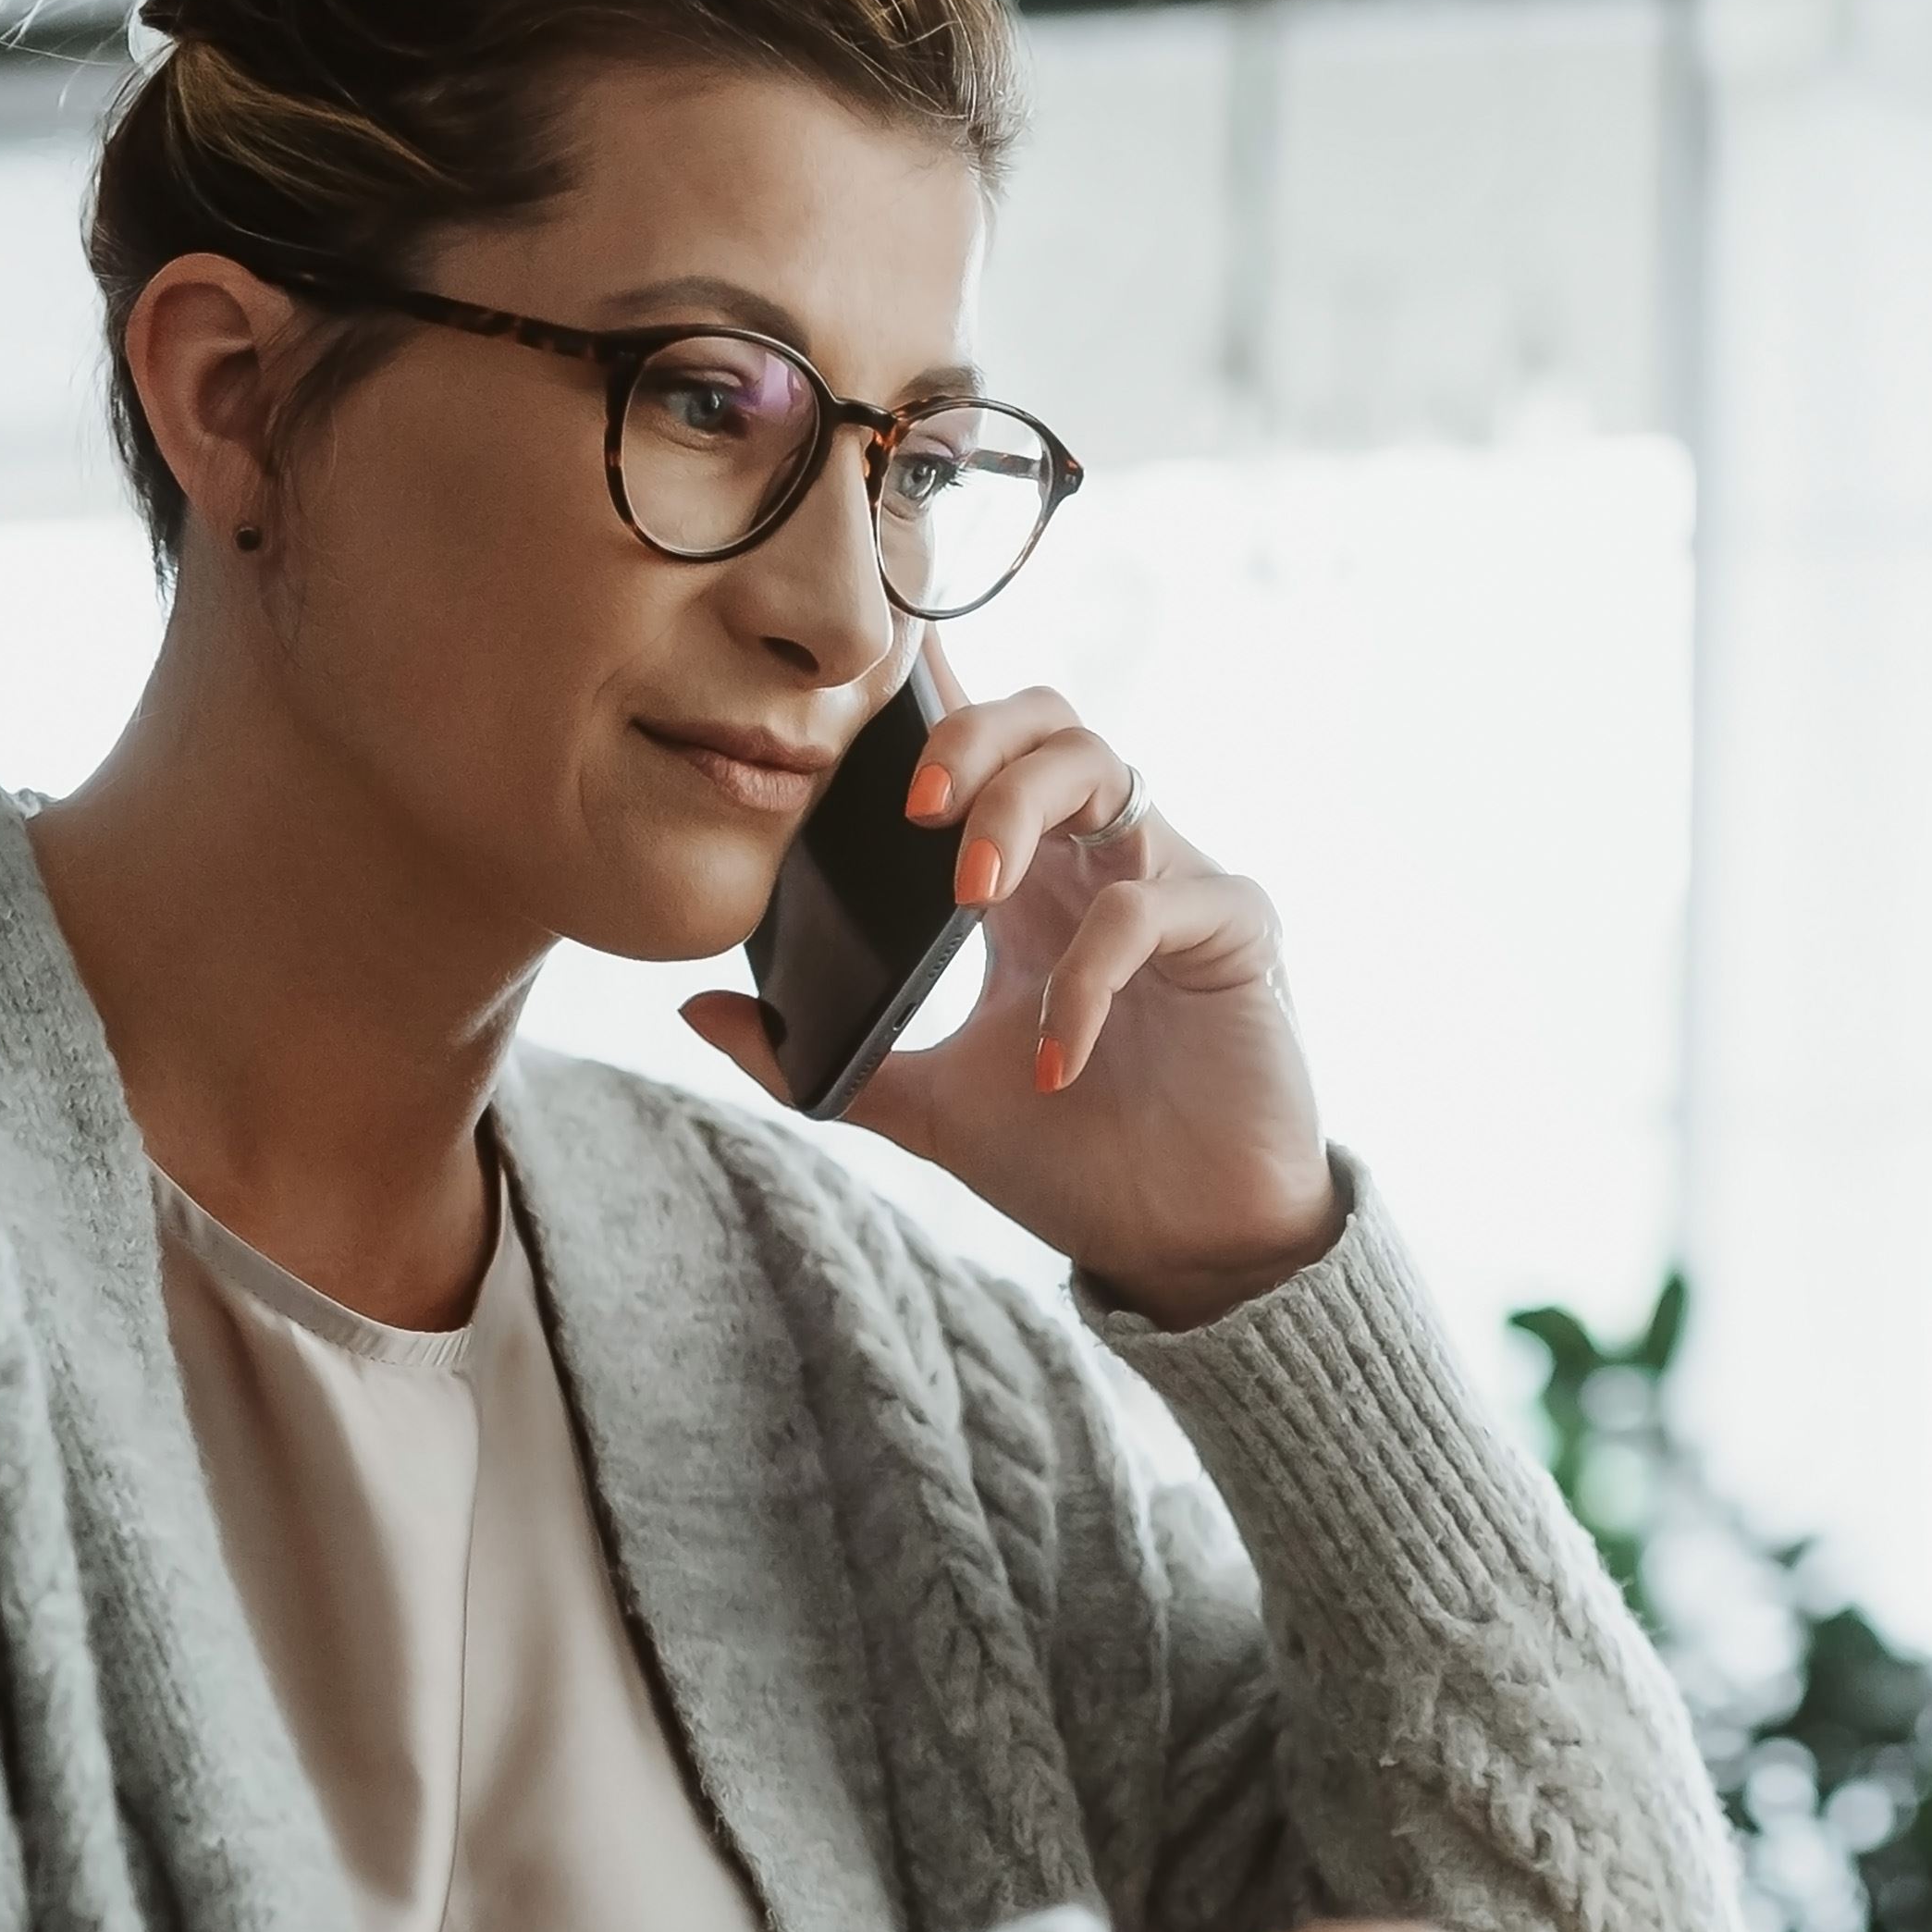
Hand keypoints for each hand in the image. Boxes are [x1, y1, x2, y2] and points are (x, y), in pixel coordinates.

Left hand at [679, 655, 1336, 1324]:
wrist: (1184, 1247)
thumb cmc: (1073, 1162)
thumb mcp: (923, 1107)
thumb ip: (819, 1059)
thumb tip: (696, 1007)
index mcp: (1029, 883)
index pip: (983, 752)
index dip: (935, 696)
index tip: (861, 684)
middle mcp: (1099, 863)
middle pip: (1048, 719)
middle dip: (974, 735)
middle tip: (913, 804)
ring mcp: (1174, 884)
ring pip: (1104, 767)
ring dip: (1020, 809)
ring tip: (966, 893)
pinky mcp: (1235, 932)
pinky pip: (1149, 907)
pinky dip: (1084, 976)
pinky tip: (1052, 1058)